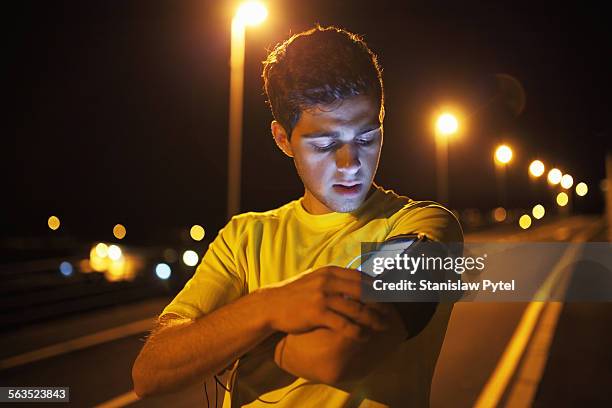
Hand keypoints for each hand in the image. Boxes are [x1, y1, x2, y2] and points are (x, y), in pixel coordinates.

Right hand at [260, 266, 387, 340]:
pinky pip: (344, 324)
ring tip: (383, 327)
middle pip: (364, 291)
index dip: (378, 286)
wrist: (271, 305)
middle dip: (380, 303)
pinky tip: (364, 337)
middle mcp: (328, 281)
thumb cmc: (295, 294)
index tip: (390, 295)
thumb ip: (334, 279)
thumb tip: (356, 280)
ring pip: (357, 309)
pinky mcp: (317, 313)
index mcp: (329, 272)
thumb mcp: (315, 279)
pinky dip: (357, 331)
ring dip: (373, 319)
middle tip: (391, 313)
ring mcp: (322, 297)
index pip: (361, 277)